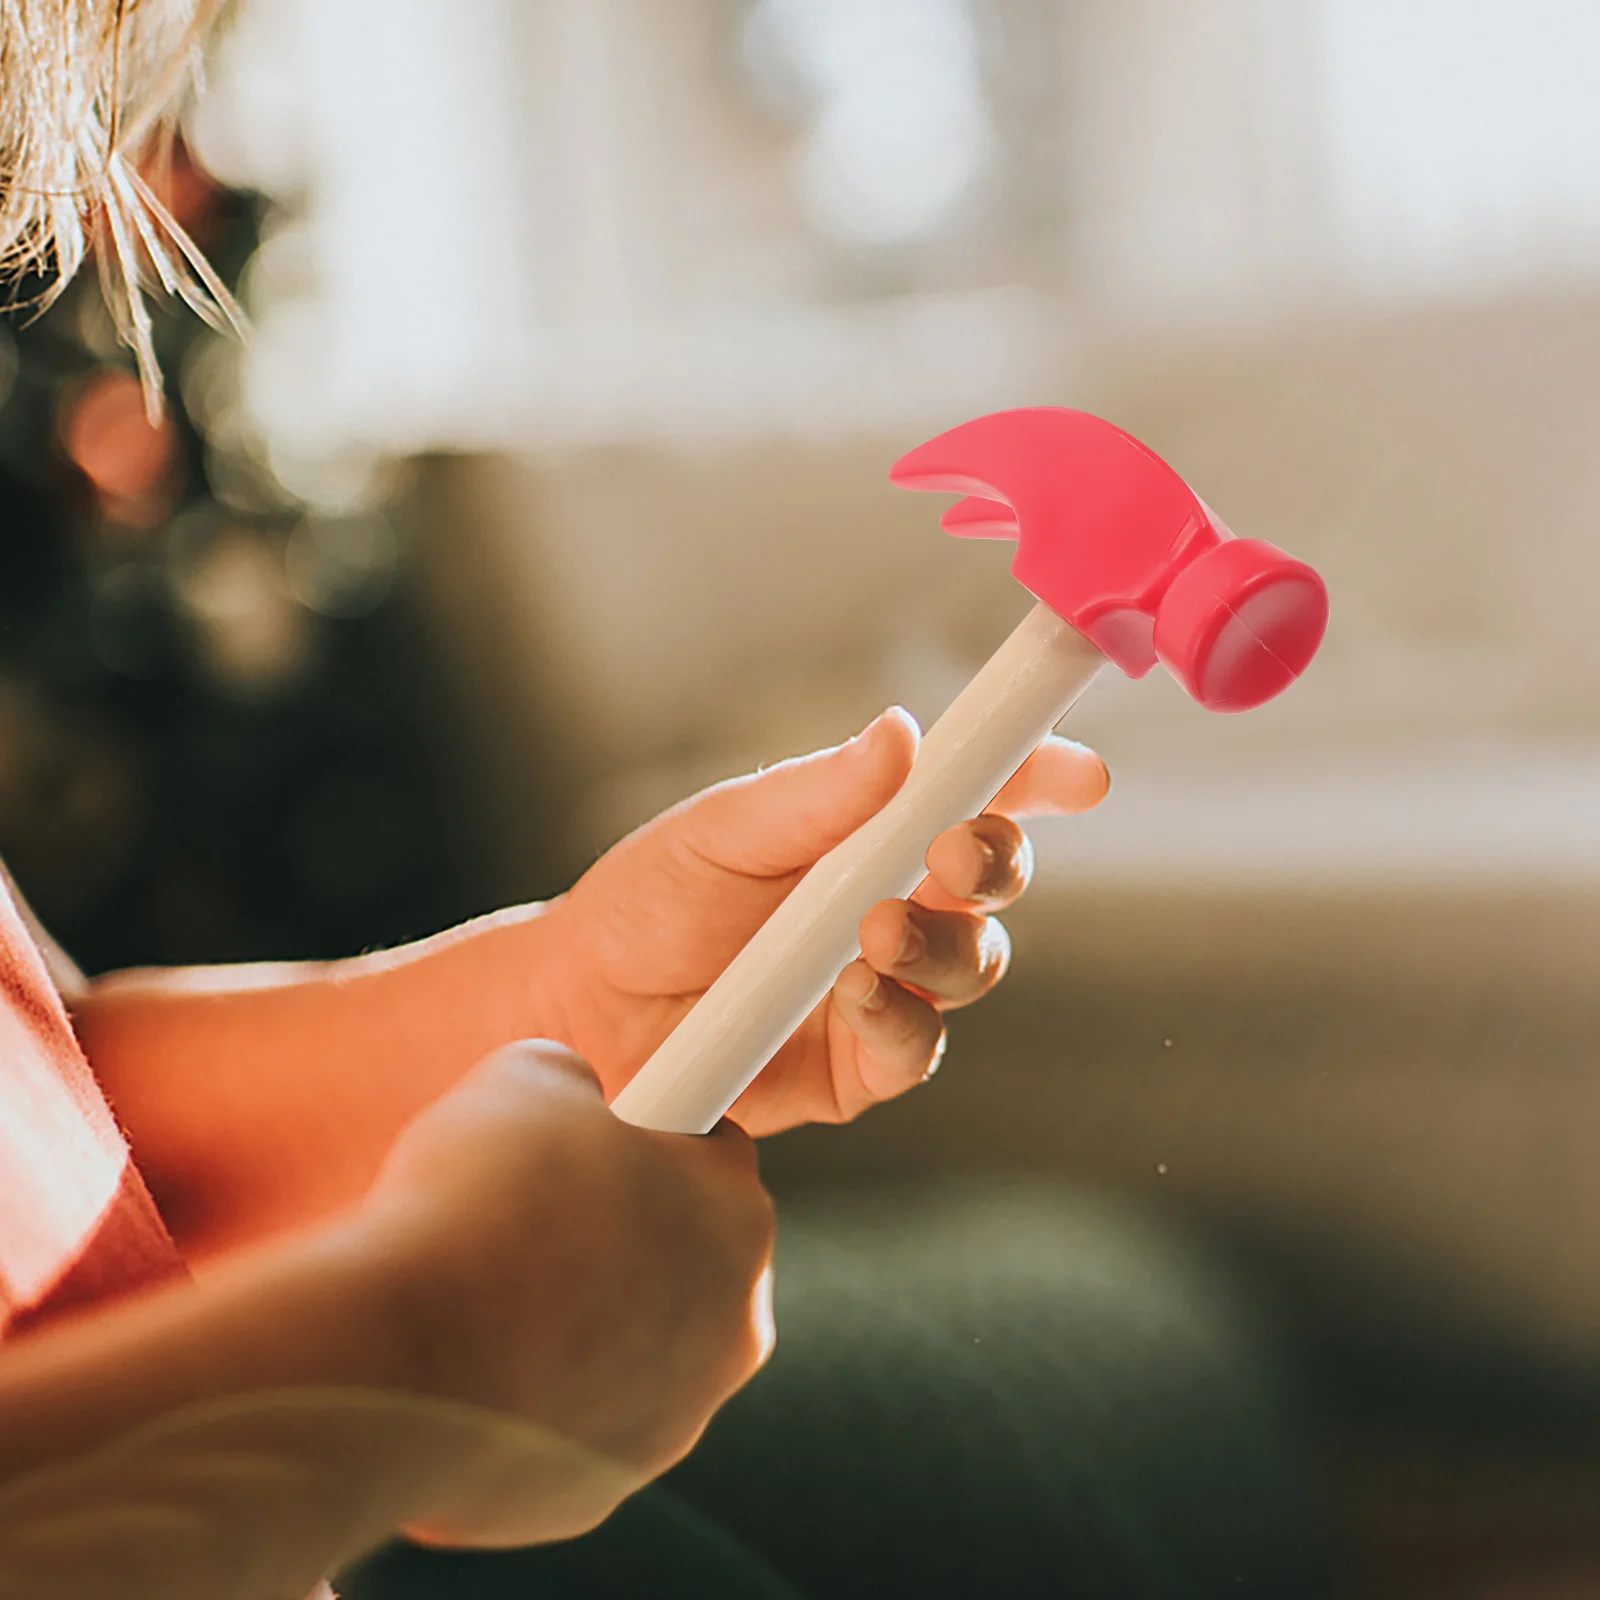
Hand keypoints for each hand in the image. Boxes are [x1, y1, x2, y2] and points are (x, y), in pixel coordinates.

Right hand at [361, 1040, 774, 1490]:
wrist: (396, 1358)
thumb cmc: (471, 1205)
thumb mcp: (525, 1080)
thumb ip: (573, 1083)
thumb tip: (567, 1099)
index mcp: (736, 1209)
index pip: (713, 1152)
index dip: (648, 1137)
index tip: (597, 1142)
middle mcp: (734, 1322)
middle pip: (685, 1256)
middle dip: (619, 1236)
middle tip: (530, 1217)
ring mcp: (676, 1414)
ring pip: (634, 1347)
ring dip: (578, 1321)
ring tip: (486, 1294)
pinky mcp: (604, 1488)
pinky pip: (574, 1422)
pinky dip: (531, 1398)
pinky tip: (470, 1367)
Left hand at [542, 708, 1107, 1133]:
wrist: (583, 1005)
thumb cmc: (653, 899)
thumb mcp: (722, 831)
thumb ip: (812, 793)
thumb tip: (900, 734)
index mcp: (872, 832)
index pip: (975, 796)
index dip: (1036, 778)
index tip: (1078, 773)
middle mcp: (896, 903)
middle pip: (993, 880)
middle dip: (993, 862)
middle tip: (953, 851)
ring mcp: (887, 986)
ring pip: (970, 965)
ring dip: (941, 943)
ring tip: (877, 930)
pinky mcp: (861, 1064)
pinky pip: (916, 1047)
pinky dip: (900, 1020)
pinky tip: (857, 995)